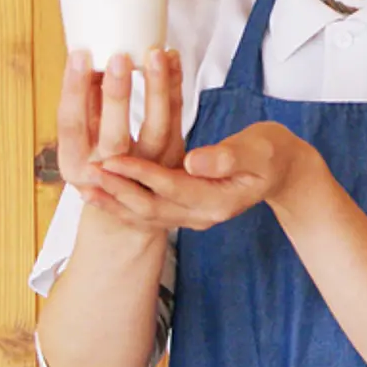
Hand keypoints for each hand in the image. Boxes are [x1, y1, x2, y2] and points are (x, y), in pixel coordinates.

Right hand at [56, 47, 185, 193]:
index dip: (74, 90)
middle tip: (121, 56)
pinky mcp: (172, 165)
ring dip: (157, 89)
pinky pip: (176, 123)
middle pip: (114, 137)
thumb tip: (88, 53)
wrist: (128, 206)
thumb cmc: (99, 157)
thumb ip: (86, 103)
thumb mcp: (83, 138)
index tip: (80, 54)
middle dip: (117, 96)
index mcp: (74, 163)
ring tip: (156, 54)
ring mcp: (145, 174)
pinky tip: (172, 61)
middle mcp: (108, 174)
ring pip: (156, 131)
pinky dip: (175, 90)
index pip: (71, 125)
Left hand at [89, 122, 324, 232]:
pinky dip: (122, 201)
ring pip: (145, 212)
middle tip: (90, 172)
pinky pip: (147, 210)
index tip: (114, 159)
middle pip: (153, 207)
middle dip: (119, 189)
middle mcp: (202, 216)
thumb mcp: (257, 149)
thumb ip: (227, 156)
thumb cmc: (271, 153)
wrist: (282, 171)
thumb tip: (194, 162)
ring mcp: (192, 217)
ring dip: (114, 198)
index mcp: (220, 201)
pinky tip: (99, 190)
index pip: (173, 188)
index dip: (142, 174)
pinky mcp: (184, 210)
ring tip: (85, 182)